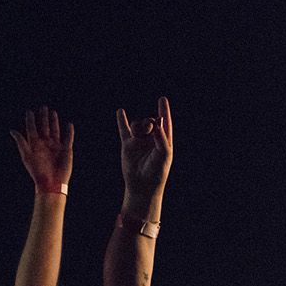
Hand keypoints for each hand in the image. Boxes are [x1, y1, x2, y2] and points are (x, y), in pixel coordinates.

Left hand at [11, 106, 73, 190]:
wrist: (51, 182)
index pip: (32, 129)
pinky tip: (69, 124)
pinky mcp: (66, 150)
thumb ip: (21, 142)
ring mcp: (56, 146)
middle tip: (42, 107)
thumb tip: (12, 130)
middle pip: (44, 127)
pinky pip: (68, 138)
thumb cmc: (37, 171)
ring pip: (55, 130)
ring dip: (54, 122)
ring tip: (52, 112)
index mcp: (35, 144)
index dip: (30, 120)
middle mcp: (45, 144)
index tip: (29, 111)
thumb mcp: (27, 156)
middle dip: (43, 118)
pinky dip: (69, 132)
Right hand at [118, 96, 172, 215]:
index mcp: (163, 141)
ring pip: (138, 124)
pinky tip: (120, 112)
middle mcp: (151, 139)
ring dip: (139, 125)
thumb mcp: (164, 154)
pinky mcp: (128, 145)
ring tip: (140, 132)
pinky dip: (121, 121)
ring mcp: (139, 141)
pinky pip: (124, 130)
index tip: (162, 99)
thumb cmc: (157, 172)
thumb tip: (158, 120)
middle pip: (150, 122)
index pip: (164, 123)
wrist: (142, 185)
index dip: (164, 111)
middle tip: (149, 128)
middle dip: (149, 122)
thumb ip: (162, 137)